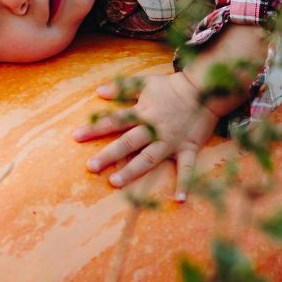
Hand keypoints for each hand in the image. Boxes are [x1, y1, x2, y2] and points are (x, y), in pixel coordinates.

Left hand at [73, 71, 218, 199]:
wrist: (204, 90)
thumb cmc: (171, 87)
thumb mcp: (145, 82)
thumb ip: (122, 87)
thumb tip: (98, 91)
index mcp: (143, 112)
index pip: (115, 120)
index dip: (95, 128)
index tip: (77, 137)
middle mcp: (154, 129)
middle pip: (128, 142)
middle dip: (109, 155)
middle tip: (91, 167)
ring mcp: (171, 141)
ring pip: (149, 158)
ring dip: (132, 171)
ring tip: (115, 183)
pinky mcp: (188, 148)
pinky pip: (187, 168)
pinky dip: (185, 183)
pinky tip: (180, 199)